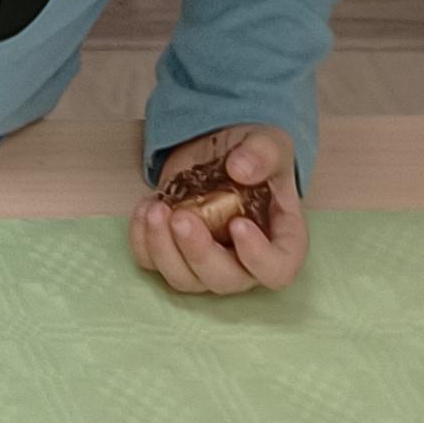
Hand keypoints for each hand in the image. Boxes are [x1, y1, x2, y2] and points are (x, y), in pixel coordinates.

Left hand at [130, 124, 305, 297]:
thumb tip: (240, 168)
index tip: (238, 224)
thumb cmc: (254, 154)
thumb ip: (263, 153)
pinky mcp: (174, 254)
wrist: (218, 148)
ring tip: (155, 209)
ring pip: (184, 278)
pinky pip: (153, 264)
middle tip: (181, 217)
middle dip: (198, 252)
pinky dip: (143, 241)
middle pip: (224, 280)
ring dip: (164, 248)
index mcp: (280, 241)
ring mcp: (207, 262)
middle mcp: (245, 261)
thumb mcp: (268, 142)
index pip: (277, 270)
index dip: (258, 258)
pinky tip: (144, 207)